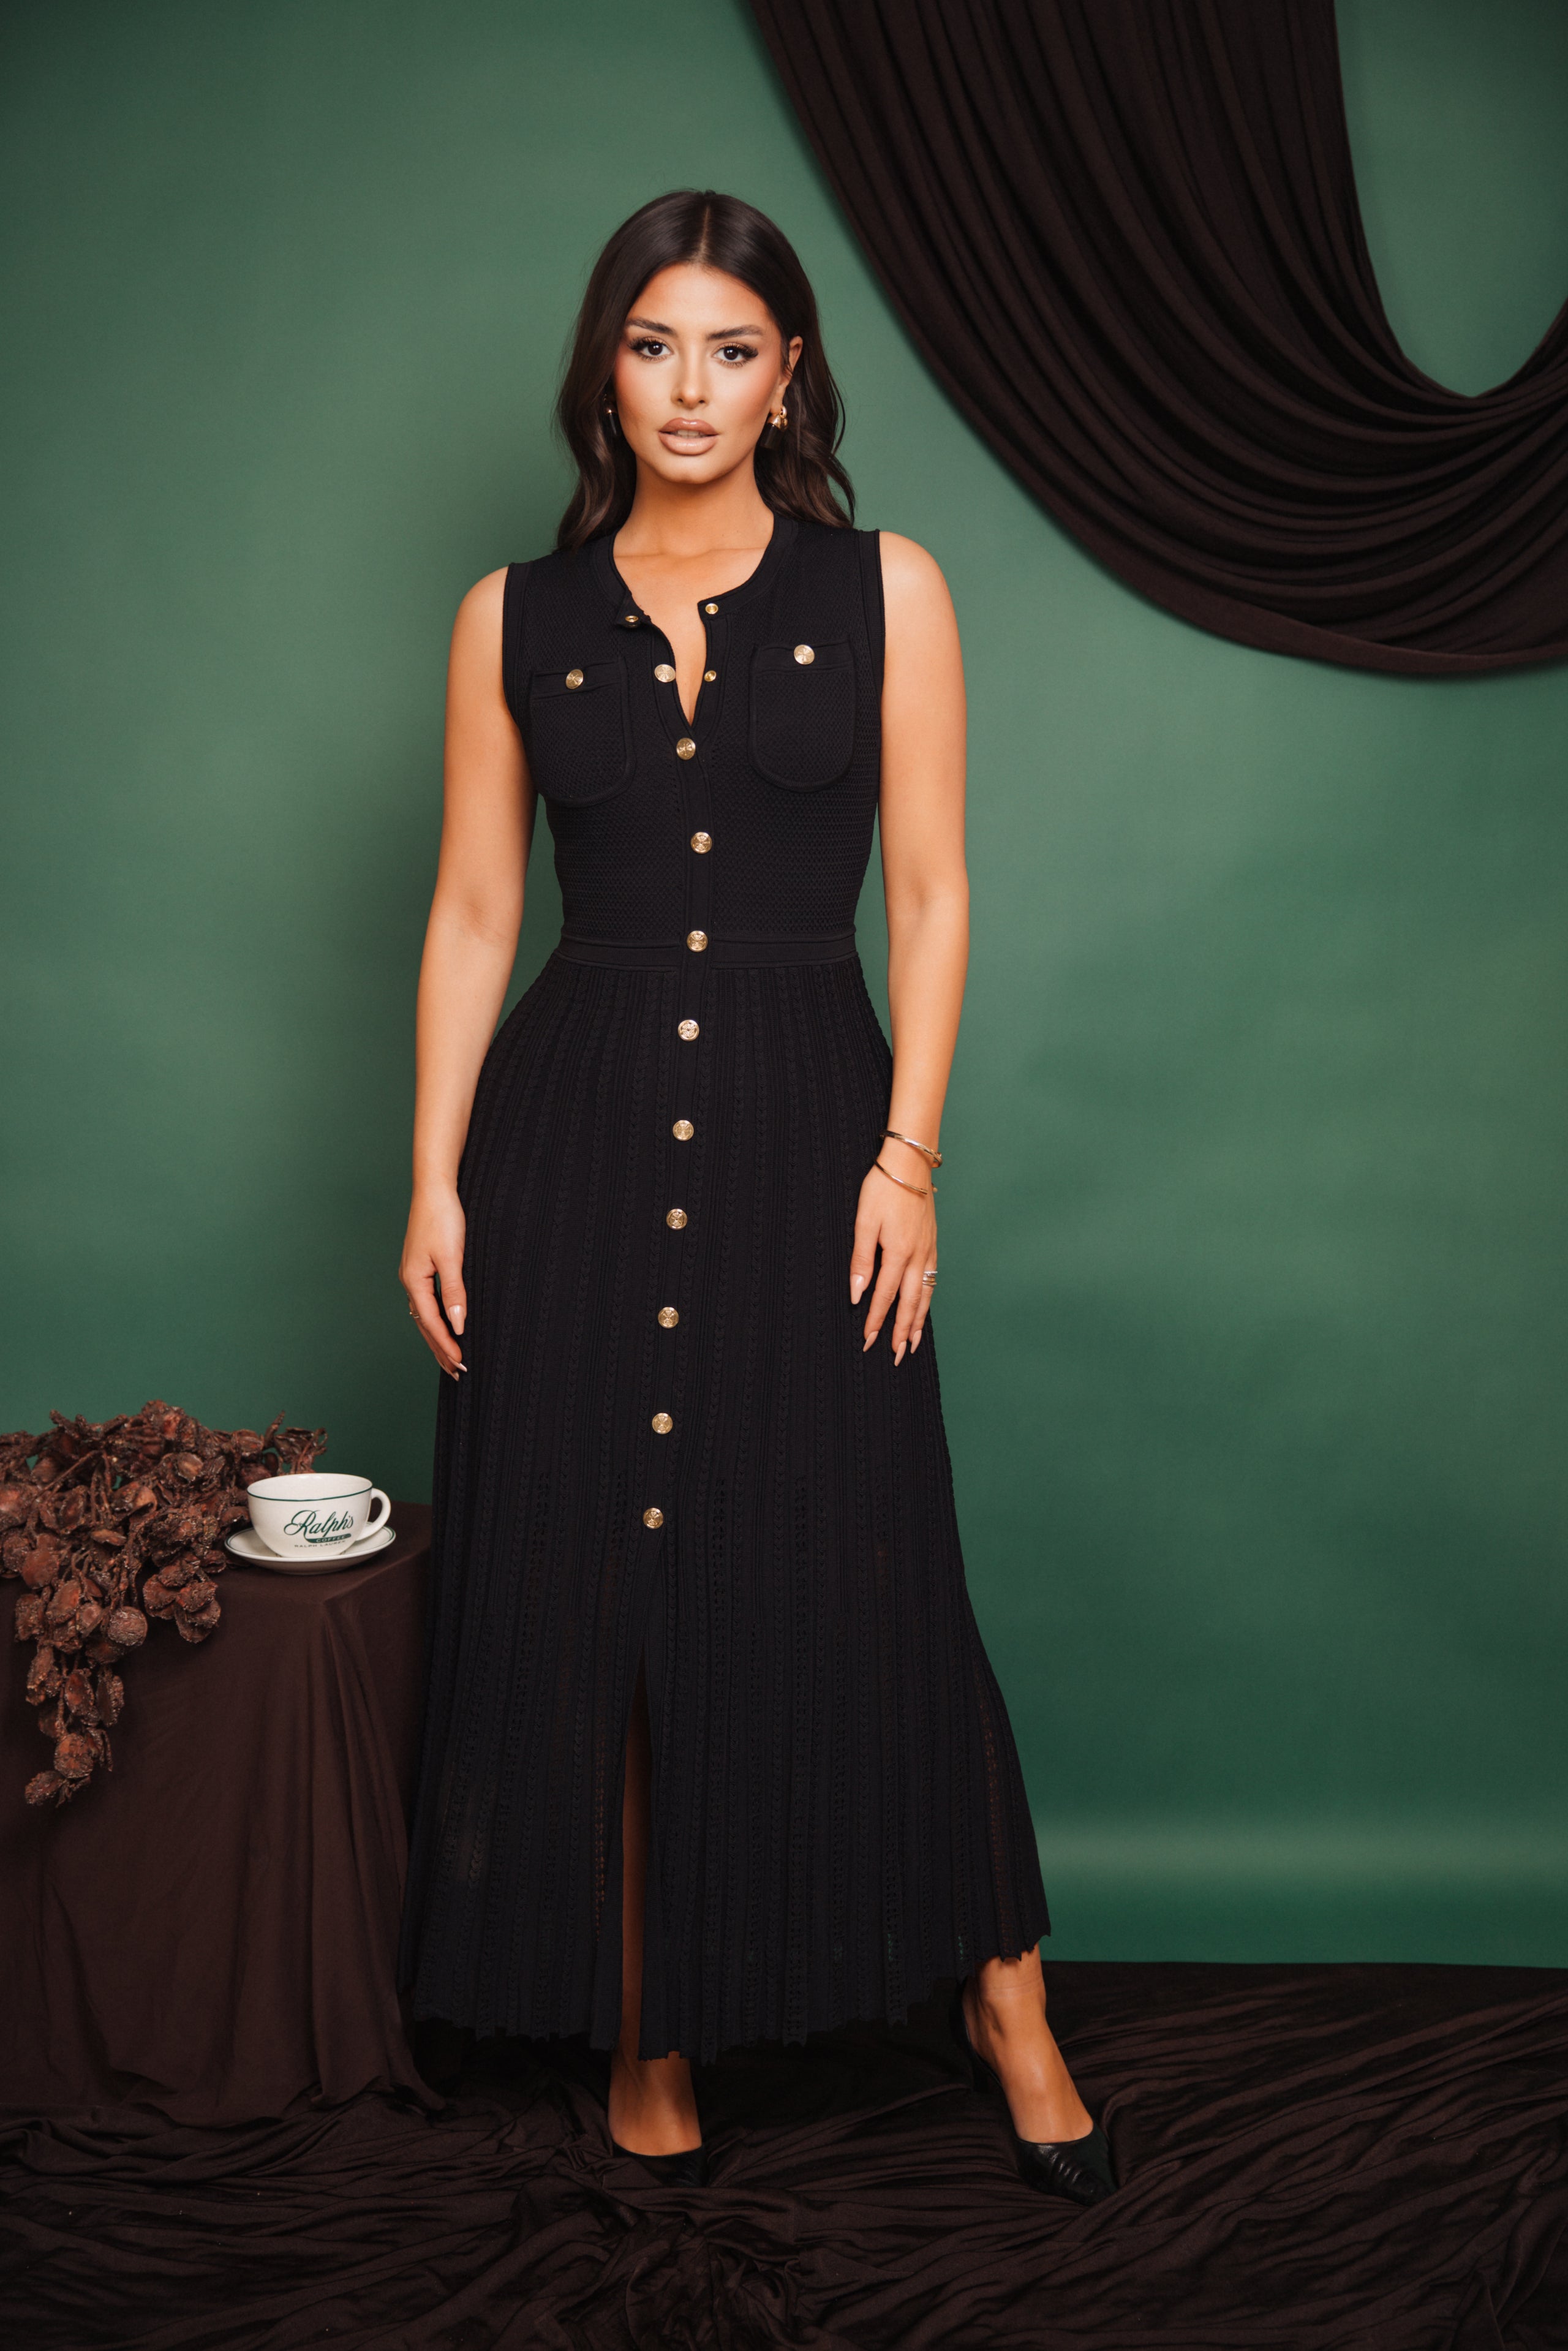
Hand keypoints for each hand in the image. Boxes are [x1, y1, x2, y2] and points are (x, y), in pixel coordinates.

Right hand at [401, 1185, 466, 1375]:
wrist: (435, 1189)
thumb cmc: (442, 1218)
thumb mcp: (452, 1257)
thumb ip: (454, 1291)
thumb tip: (458, 1324)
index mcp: (414, 1281)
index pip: (431, 1323)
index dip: (446, 1345)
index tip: (461, 1364)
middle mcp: (411, 1281)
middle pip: (424, 1325)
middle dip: (440, 1349)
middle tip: (457, 1373)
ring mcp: (415, 1274)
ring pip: (425, 1315)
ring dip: (438, 1337)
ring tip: (451, 1359)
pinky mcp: (422, 1267)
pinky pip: (428, 1303)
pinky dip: (437, 1320)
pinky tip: (445, 1326)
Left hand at [850, 1152, 936, 1362]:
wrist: (910, 1163)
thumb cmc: (883, 1188)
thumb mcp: (864, 1222)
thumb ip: (861, 1259)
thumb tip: (857, 1293)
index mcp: (898, 1253)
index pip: (885, 1297)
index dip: (876, 1321)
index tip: (868, 1341)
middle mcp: (918, 1256)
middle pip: (910, 1303)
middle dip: (903, 1332)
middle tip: (898, 1356)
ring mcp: (929, 1250)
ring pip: (925, 1295)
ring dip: (919, 1321)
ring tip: (914, 1343)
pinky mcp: (932, 1242)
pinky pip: (932, 1279)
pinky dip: (928, 1300)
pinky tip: (923, 1307)